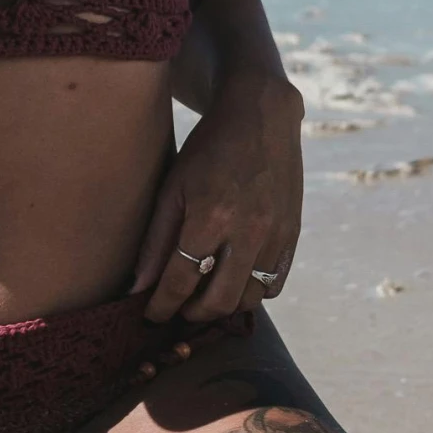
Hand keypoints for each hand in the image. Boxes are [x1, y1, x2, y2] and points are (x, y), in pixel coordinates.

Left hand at [132, 71, 304, 323]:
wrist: (261, 116)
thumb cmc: (209, 148)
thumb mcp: (173, 186)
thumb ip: (156, 239)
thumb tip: (138, 287)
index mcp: (211, 217)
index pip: (181, 281)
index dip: (162, 306)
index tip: (150, 315)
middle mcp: (248, 231)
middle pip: (218, 301)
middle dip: (192, 314)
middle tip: (178, 309)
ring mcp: (276, 235)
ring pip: (249, 299)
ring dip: (223, 307)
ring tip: (204, 298)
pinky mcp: (293, 234)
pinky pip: (275, 284)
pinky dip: (253, 293)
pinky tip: (234, 282)